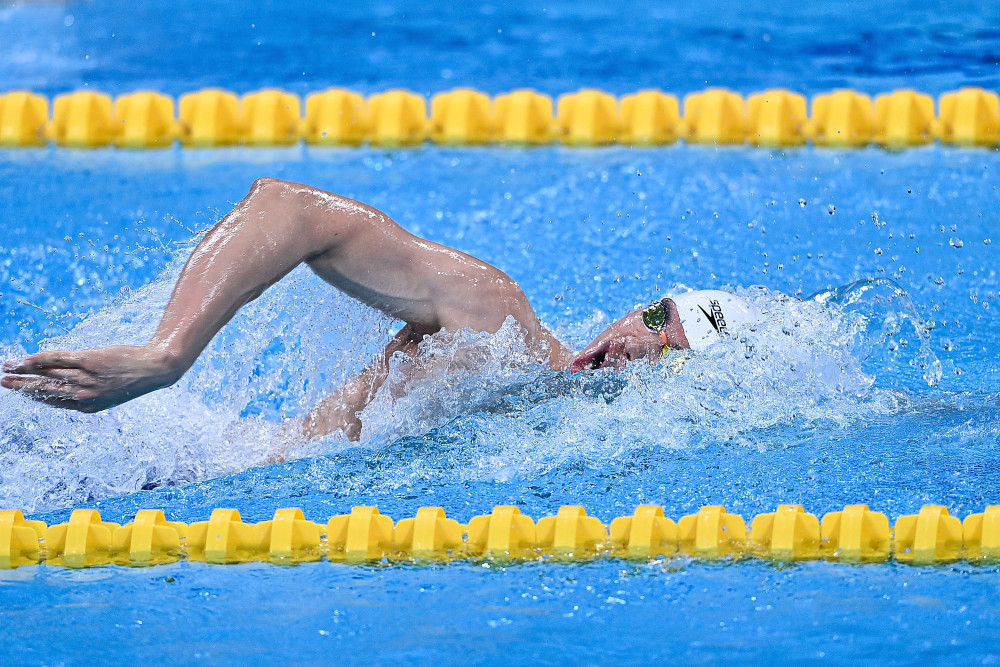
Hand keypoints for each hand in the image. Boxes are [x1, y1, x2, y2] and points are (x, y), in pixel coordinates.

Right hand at [1, 345, 180, 412]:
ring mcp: (85, 378)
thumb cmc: (133, 377)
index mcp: (88, 406)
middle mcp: (84, 395)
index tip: (20, 392)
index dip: (34, 397)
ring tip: (8, 368)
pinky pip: (58, 360)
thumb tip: (68, 384)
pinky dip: (40, 359)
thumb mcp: (110, 390)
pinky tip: (27, 359)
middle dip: (22, 387)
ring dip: (25, 371)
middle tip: (3, 383)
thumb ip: (89, 389)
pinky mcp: (89, 360)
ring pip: (48, 375)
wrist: (156, 368)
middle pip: (45, 390)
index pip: (53, 402)